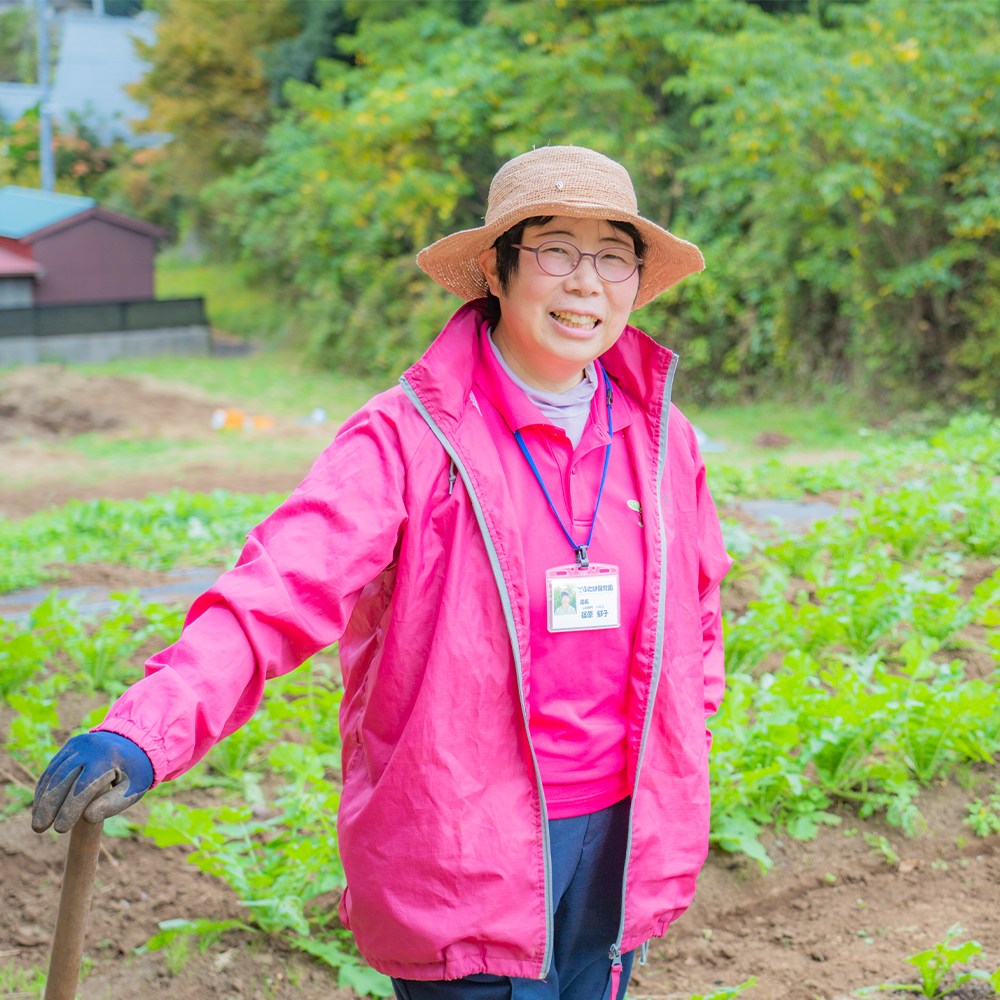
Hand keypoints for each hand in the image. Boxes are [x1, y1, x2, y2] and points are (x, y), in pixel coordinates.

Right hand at [31, 732, 153, 833]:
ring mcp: (78, 744)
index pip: (84, 786)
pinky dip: (45, 786)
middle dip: (49, 805)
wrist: (136, 740)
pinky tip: (39, 804)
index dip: (70, 809)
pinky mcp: (71, 746)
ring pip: (54, 773)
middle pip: (63, 778)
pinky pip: (54, 767)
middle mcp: (90, 747)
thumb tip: (88, 818)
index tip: (60, 829)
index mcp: (108, 758)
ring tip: (37, 821)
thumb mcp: (134, 788)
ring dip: (42, 798)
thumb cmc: (135, 770)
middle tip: (39, 828)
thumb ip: (113, 803)